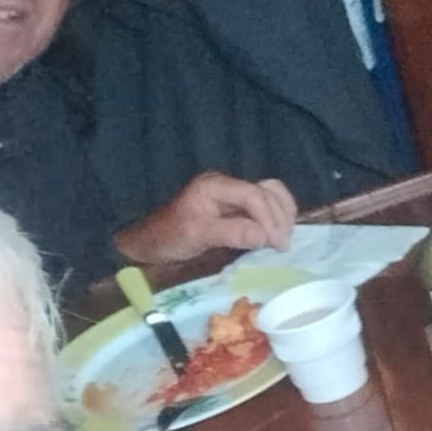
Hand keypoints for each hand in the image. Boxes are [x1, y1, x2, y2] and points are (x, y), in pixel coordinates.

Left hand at [115, 173, 296, 264]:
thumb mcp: (196, 236)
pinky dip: (277, 217)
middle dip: (279, 217)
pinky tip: (278, 234)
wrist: (148, 243)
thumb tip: (266, 236)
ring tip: (284, 239)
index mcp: (214, 185)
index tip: (277, 243)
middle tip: (283, 246)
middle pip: (267, 191)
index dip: (270, 218)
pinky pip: (266, 205)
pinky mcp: (237, 207)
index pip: (253, 194)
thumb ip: (232, 233)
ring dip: (283, 215)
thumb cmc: (167, 238)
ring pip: (271, 194)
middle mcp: (227, 184)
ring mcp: (233, 194)